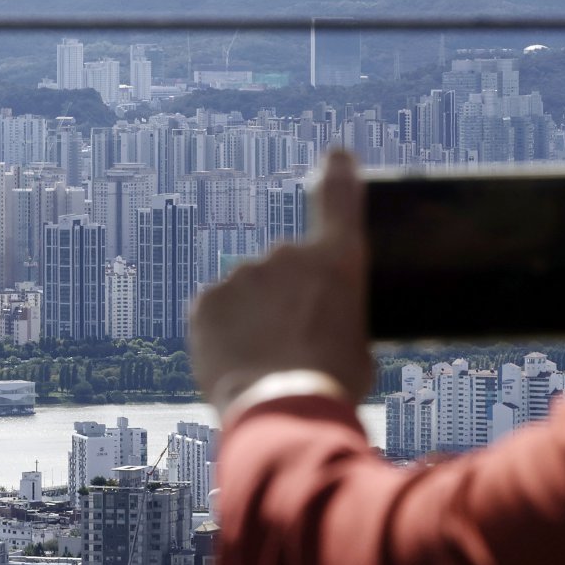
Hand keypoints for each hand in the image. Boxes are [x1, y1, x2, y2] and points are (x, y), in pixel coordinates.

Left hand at [190, 149, 373, 414]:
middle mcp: (287, 253)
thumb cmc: (333, 383)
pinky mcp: (207, 300)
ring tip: (267, 365)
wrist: (281, 410)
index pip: (338, 194)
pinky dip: (226, 332)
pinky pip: (218, 311)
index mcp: (336, 259)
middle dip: (288, 298)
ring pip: (250, 293)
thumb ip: (337, 314)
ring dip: (256, 318)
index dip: (338, 170)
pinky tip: (239, 363)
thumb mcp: (358, 345)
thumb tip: (323, 323)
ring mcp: (242, 274)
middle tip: (294, 345)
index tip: (336, 155)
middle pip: (287, 268)